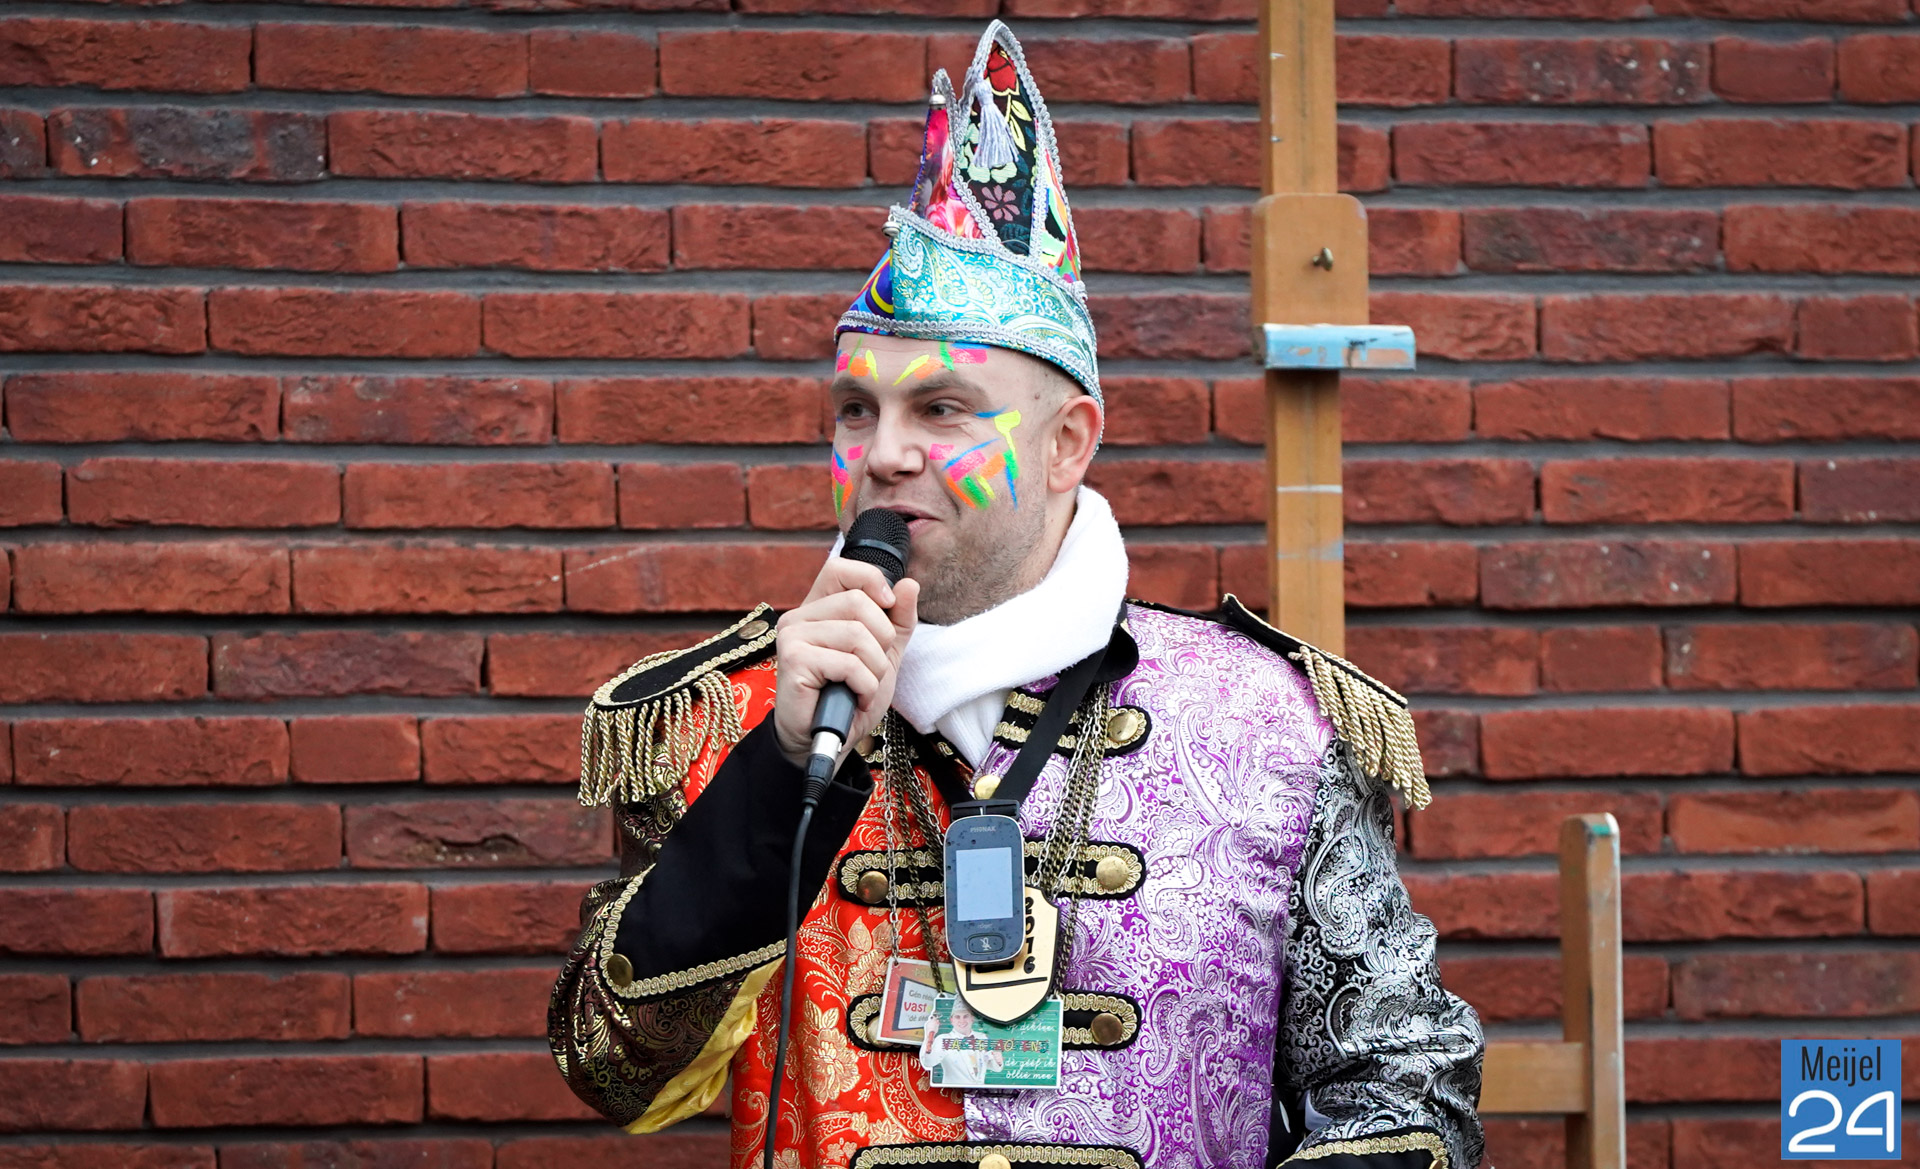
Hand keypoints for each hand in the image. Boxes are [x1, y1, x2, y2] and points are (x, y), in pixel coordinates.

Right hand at [771, 557, 919, 769]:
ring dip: (874, 670)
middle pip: (858, 602)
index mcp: (818, 609)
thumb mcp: (884, 654)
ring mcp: (792, 638)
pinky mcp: (794, 662)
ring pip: (857, 634)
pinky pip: (849, 663)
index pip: (841, 568)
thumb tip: (909, 584)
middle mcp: (799, 617)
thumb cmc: (850, 695)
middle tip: (871, 668)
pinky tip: (855, 700)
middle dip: (881, 640)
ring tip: (862, 687)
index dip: (871, 581)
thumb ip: (898, 620)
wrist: (828, 739)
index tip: (887, 609)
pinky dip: (865, 687)